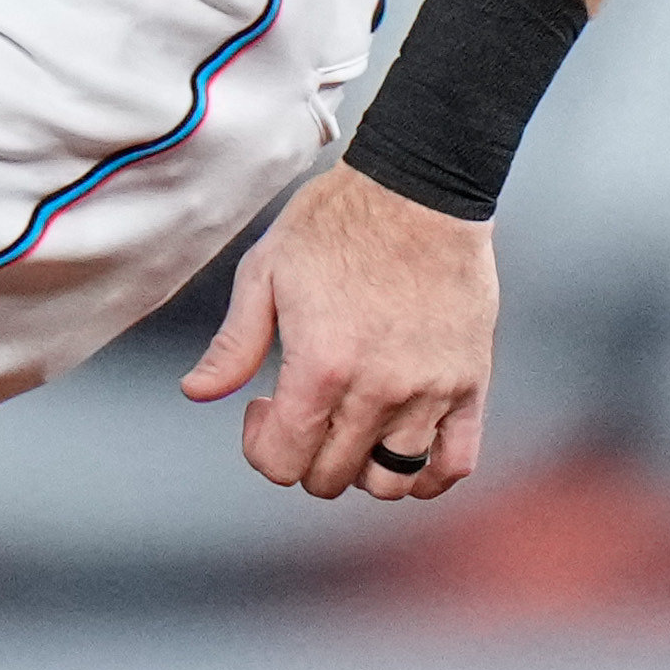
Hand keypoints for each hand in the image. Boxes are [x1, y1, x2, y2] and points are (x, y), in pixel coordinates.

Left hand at [181, 166, 498, 501]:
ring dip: (360, 469)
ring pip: (391, 481)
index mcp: (320, 367)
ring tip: (350, 429)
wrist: (418, 189)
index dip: (260, 446)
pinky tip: (404, 453)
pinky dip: (428, 476)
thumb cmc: (337, 222)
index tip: (262, 407)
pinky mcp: (470, 383)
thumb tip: (198, 391)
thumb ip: (233, 344)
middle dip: (303, 456)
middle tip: (301, 410)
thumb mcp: (265, 272)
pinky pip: (455, 463)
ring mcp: (429, 392)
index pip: (283, 460)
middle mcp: (377, 391)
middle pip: (331, 477)